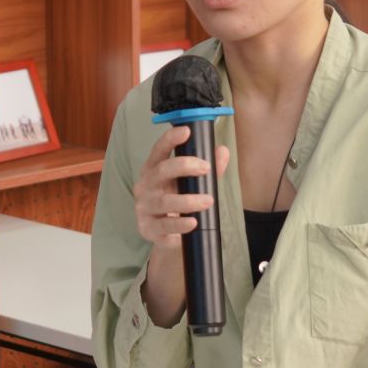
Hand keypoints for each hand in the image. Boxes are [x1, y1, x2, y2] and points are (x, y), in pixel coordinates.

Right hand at [135, 124, 230, 252]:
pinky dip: (179, 224)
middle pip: (161, 171)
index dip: (170, 139)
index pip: (158, 150)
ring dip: (188, 200)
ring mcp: (144, 208)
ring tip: (209, 201)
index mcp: (153, 170)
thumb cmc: (178, 204)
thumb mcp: (192, 185)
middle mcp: (145, 186)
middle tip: (206, 168)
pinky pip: (164, 226)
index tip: (187, 131)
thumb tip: (223, 151)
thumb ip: (209, 169)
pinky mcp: (148, 229)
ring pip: (165, 201)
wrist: (167, 237)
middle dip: (184, 166)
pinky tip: (193, 222)